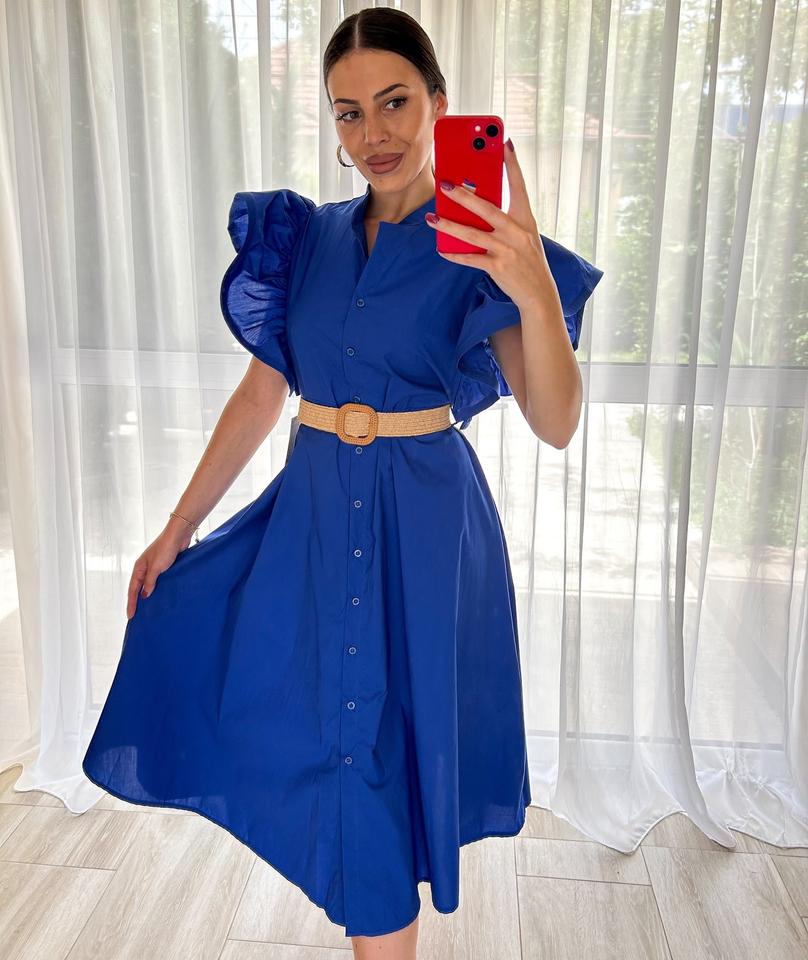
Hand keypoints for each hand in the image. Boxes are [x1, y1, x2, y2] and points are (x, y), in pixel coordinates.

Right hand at [126, 521, 190, 619]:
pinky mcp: (164, 566)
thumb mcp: (156, 568)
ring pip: (148, 585)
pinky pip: (158, 581)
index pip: (133, 590)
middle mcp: (145, 568)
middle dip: (137, 601)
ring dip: (147, 596)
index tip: (130, 616)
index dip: (131, 603)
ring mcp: (154, 567)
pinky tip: (161, 595)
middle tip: (136, 615)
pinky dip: (157, 589)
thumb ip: (150, 582)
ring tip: (148, 609)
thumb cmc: (166, 549)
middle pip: (138, 588)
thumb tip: (145, 595)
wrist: (178, 536)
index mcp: (139, 568)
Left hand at [426, 138, 550, 309]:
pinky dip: (455, 254)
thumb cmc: (528, 261)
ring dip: (449, 226)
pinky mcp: (497, 267)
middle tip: (445, 184)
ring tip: (432, 218)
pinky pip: (470, 259)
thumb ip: (506, 221)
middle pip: (487, 208)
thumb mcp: (524, 236)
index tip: (504, 142)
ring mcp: (507, 250)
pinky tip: (442, 249)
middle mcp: (517, 232)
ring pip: (472, 234)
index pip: (520, 186)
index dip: (512, 164)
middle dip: (464, 196)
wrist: (539, 293)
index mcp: (526, 219)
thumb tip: (475, 208)